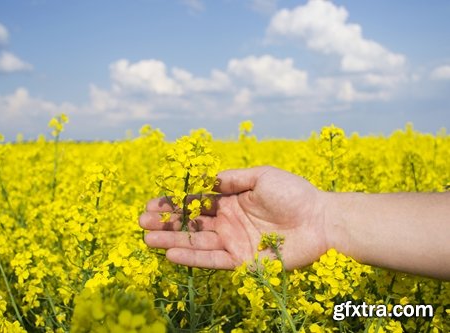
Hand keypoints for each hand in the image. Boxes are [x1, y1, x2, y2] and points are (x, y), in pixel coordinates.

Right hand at [139, 166, 327, 269]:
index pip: (196, 202)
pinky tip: (171, 255)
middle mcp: (228, 222)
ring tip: (147, 239)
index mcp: (231, 200)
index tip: (153, 203)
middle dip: (166, 223)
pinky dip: (192, 258)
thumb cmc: (294, 193)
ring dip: (172, 241)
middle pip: (191, 223)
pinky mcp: (242, 261)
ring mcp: (234, 242)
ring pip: (197, 242)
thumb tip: (207, 180)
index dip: (174, 203)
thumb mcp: (262, 176)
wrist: (320, 220)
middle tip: (142, 222)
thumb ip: (233, 179)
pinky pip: (213, 260)